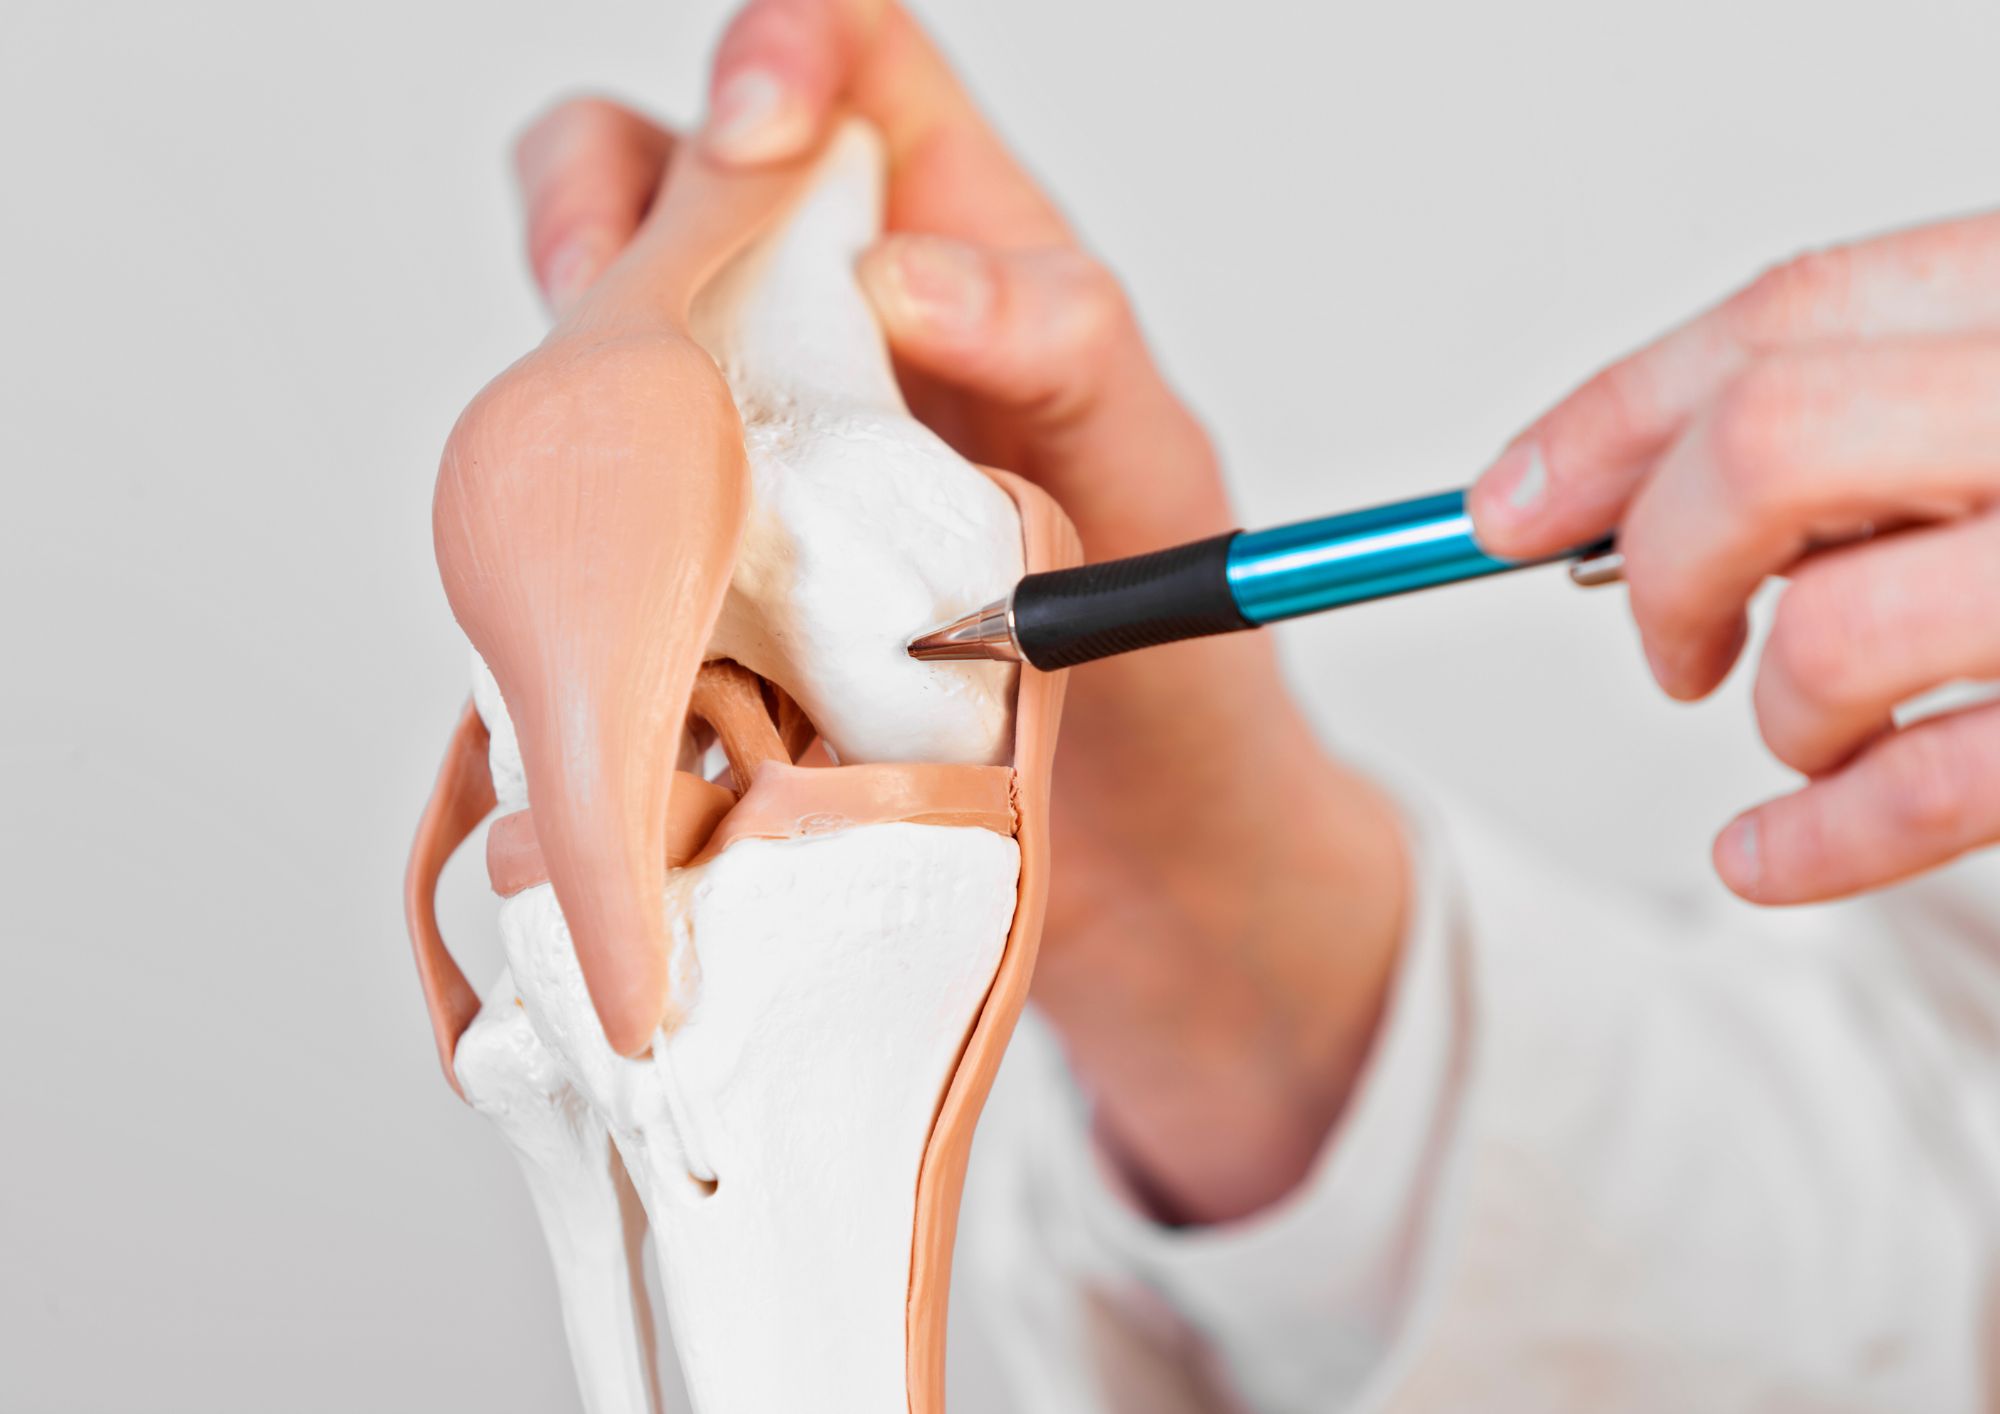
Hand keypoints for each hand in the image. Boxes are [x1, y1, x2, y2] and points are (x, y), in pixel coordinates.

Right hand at [508, 0, 1408, 1223]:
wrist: (1142, 845)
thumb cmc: (1167, 634)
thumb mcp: (1146, 465)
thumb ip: (1057, 342)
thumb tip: (905, 277)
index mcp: (955, 244)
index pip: (850, 64)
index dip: (781, 49)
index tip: (762, 128)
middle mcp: (831, 325)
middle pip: (664, 171)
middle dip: (610, 194)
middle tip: (615, 285)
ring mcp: (750, 448)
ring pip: (603, 331)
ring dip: (575, 360)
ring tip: (614, 452)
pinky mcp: (699, 571)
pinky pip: (601, 509)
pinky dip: (582, 528)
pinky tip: (609, 585)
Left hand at [1470, 215, 1999, 904]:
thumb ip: (1869, 415)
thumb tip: (1589, 495)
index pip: (1784, 317)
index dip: (1611, 416)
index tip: (1499, 506)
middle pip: (1773, 451)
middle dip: (1659, 555)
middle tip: (1658, 638)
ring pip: (1837, 630)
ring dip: (1773, 706)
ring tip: (1801, 725)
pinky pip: (1942, 785)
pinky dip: (1818, 840)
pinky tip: (1766, 854)